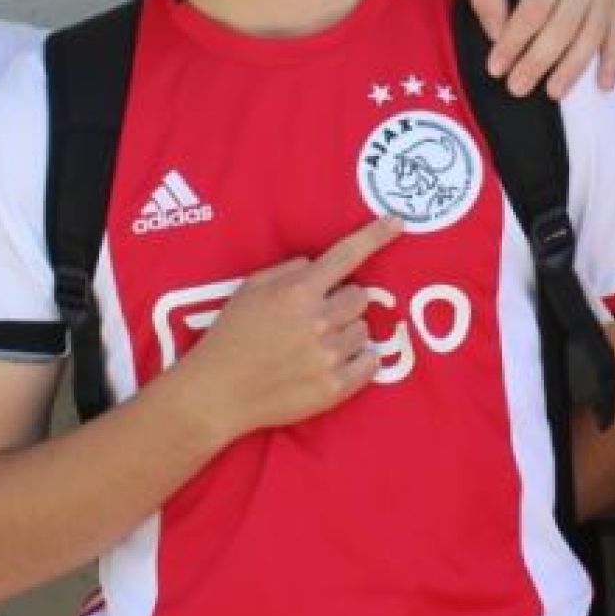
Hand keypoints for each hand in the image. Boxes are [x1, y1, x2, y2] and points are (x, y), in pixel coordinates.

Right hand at [179, 217, 401, 438]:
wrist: (216, 394)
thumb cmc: (231, 336)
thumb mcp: (251, 289)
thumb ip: (289, 271)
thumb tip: (319, 266)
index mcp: (297, 292)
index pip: (346, 256)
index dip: (375, 236)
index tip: (397, 222)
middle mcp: (318, 321)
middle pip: (361, 297)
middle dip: (343, 304)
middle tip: (316, 319)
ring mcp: (329, 356)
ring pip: (365, 330)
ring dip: (346, 333)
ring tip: (313, 346)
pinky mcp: (335, 387)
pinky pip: (371, 362)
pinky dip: (357, 361)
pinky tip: (329, 364)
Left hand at [457, 0, 614, 96]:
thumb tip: (497, 34)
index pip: (534, 10)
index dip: (514, 42)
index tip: (495, 68)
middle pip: (563, 26)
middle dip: (539, 61)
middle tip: (517, 87)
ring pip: (590, 34)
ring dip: (572, 69)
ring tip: (552, 93)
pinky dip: (610, 61)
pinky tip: (602, 85)